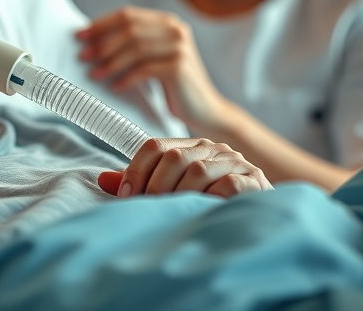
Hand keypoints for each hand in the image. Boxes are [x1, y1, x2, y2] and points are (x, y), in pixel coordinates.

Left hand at [77, 7, 230, 131]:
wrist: (205, 110)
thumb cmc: (173, 86)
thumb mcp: (154, 58)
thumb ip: (134, 44)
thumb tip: (92, 39)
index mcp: (168, 22)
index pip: (128, 15)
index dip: (101, 24)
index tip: (80, 35)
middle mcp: (176, 29)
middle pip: (129, 29)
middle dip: (102, 42)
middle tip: (83, 56)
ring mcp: (180, 47)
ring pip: (134, 49)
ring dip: (110, 62)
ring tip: (94, 74)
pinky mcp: (179, 67)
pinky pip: (143, 70)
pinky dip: (126, 78)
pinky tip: (116, 87)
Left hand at [97, 137, 272, 198]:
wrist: (261, 216)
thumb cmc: (210, 203)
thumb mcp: (174, 190)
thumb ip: (141, 183)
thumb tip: (102, 179)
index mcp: (191, 147)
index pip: (155, 146)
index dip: (136, 170)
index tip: (127, 196)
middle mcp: (213, 149)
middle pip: (174, 158)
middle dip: (156, 187)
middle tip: (151, 209)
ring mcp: (235, 163)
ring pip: (197, 171)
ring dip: (180, 196)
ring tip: (175, 213)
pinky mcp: (254, 180)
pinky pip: (227, 185)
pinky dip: (210, 199)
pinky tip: (203, 210)